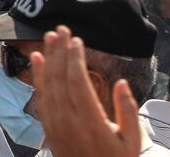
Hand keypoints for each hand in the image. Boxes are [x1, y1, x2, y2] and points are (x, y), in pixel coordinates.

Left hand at [30, 25, 140, 156]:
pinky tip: (37, 60)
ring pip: (48, 84)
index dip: (75, 58)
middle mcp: (69, 120)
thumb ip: (128, 110)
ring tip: (49, 37)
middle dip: (60, 50)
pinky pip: (41, 97)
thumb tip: (120, 82)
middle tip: (62, 29)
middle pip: (60, 77)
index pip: (78, 81)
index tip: (76, 39)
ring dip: (48, 58)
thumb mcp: (132, 140)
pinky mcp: (49, 126)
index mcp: (91, 121)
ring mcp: (56, 123)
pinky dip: (37, 76)